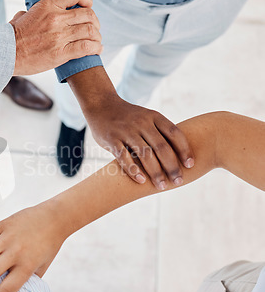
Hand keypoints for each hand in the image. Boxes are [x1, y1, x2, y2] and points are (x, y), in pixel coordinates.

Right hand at [11, 0, 102, 74]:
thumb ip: (29, 13)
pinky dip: (95, 48)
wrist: (5, 54)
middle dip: (95, 22)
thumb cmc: (11, 38)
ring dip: (97, 36)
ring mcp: (59, 36)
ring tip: (97, 41)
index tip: (88, 7)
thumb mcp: (21, 17)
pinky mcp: (60, 53)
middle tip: (94, 29)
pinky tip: (96, 50)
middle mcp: (56, 19)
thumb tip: (27, 14)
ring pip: (90, 31)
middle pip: (88, 15)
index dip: (87, 0)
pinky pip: (86, 47)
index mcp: (47, 5)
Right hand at [68, 66, 194, 188]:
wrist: (101, 105)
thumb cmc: (128, 117)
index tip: (190, 165)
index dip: (184, 150)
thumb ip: (159, 131)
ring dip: (155, 172)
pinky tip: (141, 181)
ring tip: (161, 186)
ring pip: (144, 154)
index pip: (174, 133)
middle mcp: (141, 123)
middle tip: (178, 181)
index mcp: (153, 117)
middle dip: (172, 166)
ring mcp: (126, 131)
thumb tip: (180, 154)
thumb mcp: (146, 117)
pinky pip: (124, 157)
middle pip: (161, 147)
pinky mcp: (111, 139)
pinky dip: (133, 170)